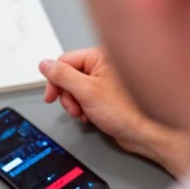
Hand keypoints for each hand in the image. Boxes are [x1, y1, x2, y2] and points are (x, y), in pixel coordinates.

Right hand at [39, 48, 189, 178]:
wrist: (144, 132)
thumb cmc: (127, 111)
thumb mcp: (86, 91)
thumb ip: (62, 76)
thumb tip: (45, 65)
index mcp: (100, 56)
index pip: (65, 62)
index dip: (55, 80)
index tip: (51, 96)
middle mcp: (104, 66)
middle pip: (69, 76)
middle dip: (67, 95)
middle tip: (73, 108)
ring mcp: (105, 81)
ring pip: (76, 90)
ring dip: (75, 104)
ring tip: (84, 113)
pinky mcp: (106, 95)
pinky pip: (85, 99)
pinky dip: (83, 109)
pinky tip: (91, 116)